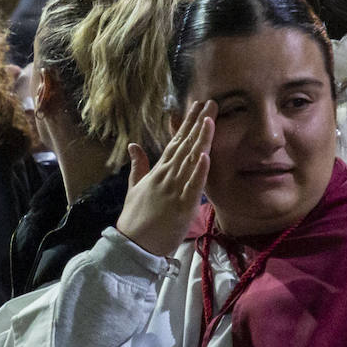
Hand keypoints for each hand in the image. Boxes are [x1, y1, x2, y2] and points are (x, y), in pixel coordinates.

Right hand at [114, 100, 213, 256]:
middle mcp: (167, 176)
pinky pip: (193, 185)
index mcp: (158, 171)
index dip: (187, 123)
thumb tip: (134, 145)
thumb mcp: (134, 188)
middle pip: (186, 145)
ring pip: (191, 160)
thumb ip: (138, 166)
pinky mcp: (182, 205)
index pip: (175, 142)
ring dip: (202, 139)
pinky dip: (200, 170)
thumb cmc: (135, 219)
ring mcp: (174, 189)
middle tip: (212, 102)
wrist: (134, 245)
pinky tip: (206, 154)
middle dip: (199, 123)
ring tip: (211, 118)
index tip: (197, 106)